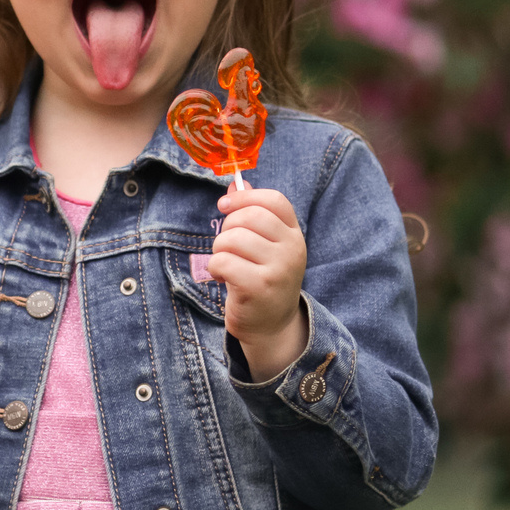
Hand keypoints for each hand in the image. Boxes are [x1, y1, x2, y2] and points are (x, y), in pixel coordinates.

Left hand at [210, 183, 309, 381]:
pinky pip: (223, 261)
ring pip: (232, 239)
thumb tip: (237, 183)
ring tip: (226, 265)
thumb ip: (253, 214)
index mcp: (294, 234)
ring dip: (219, 251)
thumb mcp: (265, 245)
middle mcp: (292, 249)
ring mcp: (279, 269)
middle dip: (226, 228)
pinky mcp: (259, 288)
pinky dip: (215, 268)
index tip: (225, 206)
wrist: (271, 326)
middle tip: (226, 247)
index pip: (274, 200)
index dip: (245, 197)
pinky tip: (223, 278)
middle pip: (249, 217)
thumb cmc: (262, 279)